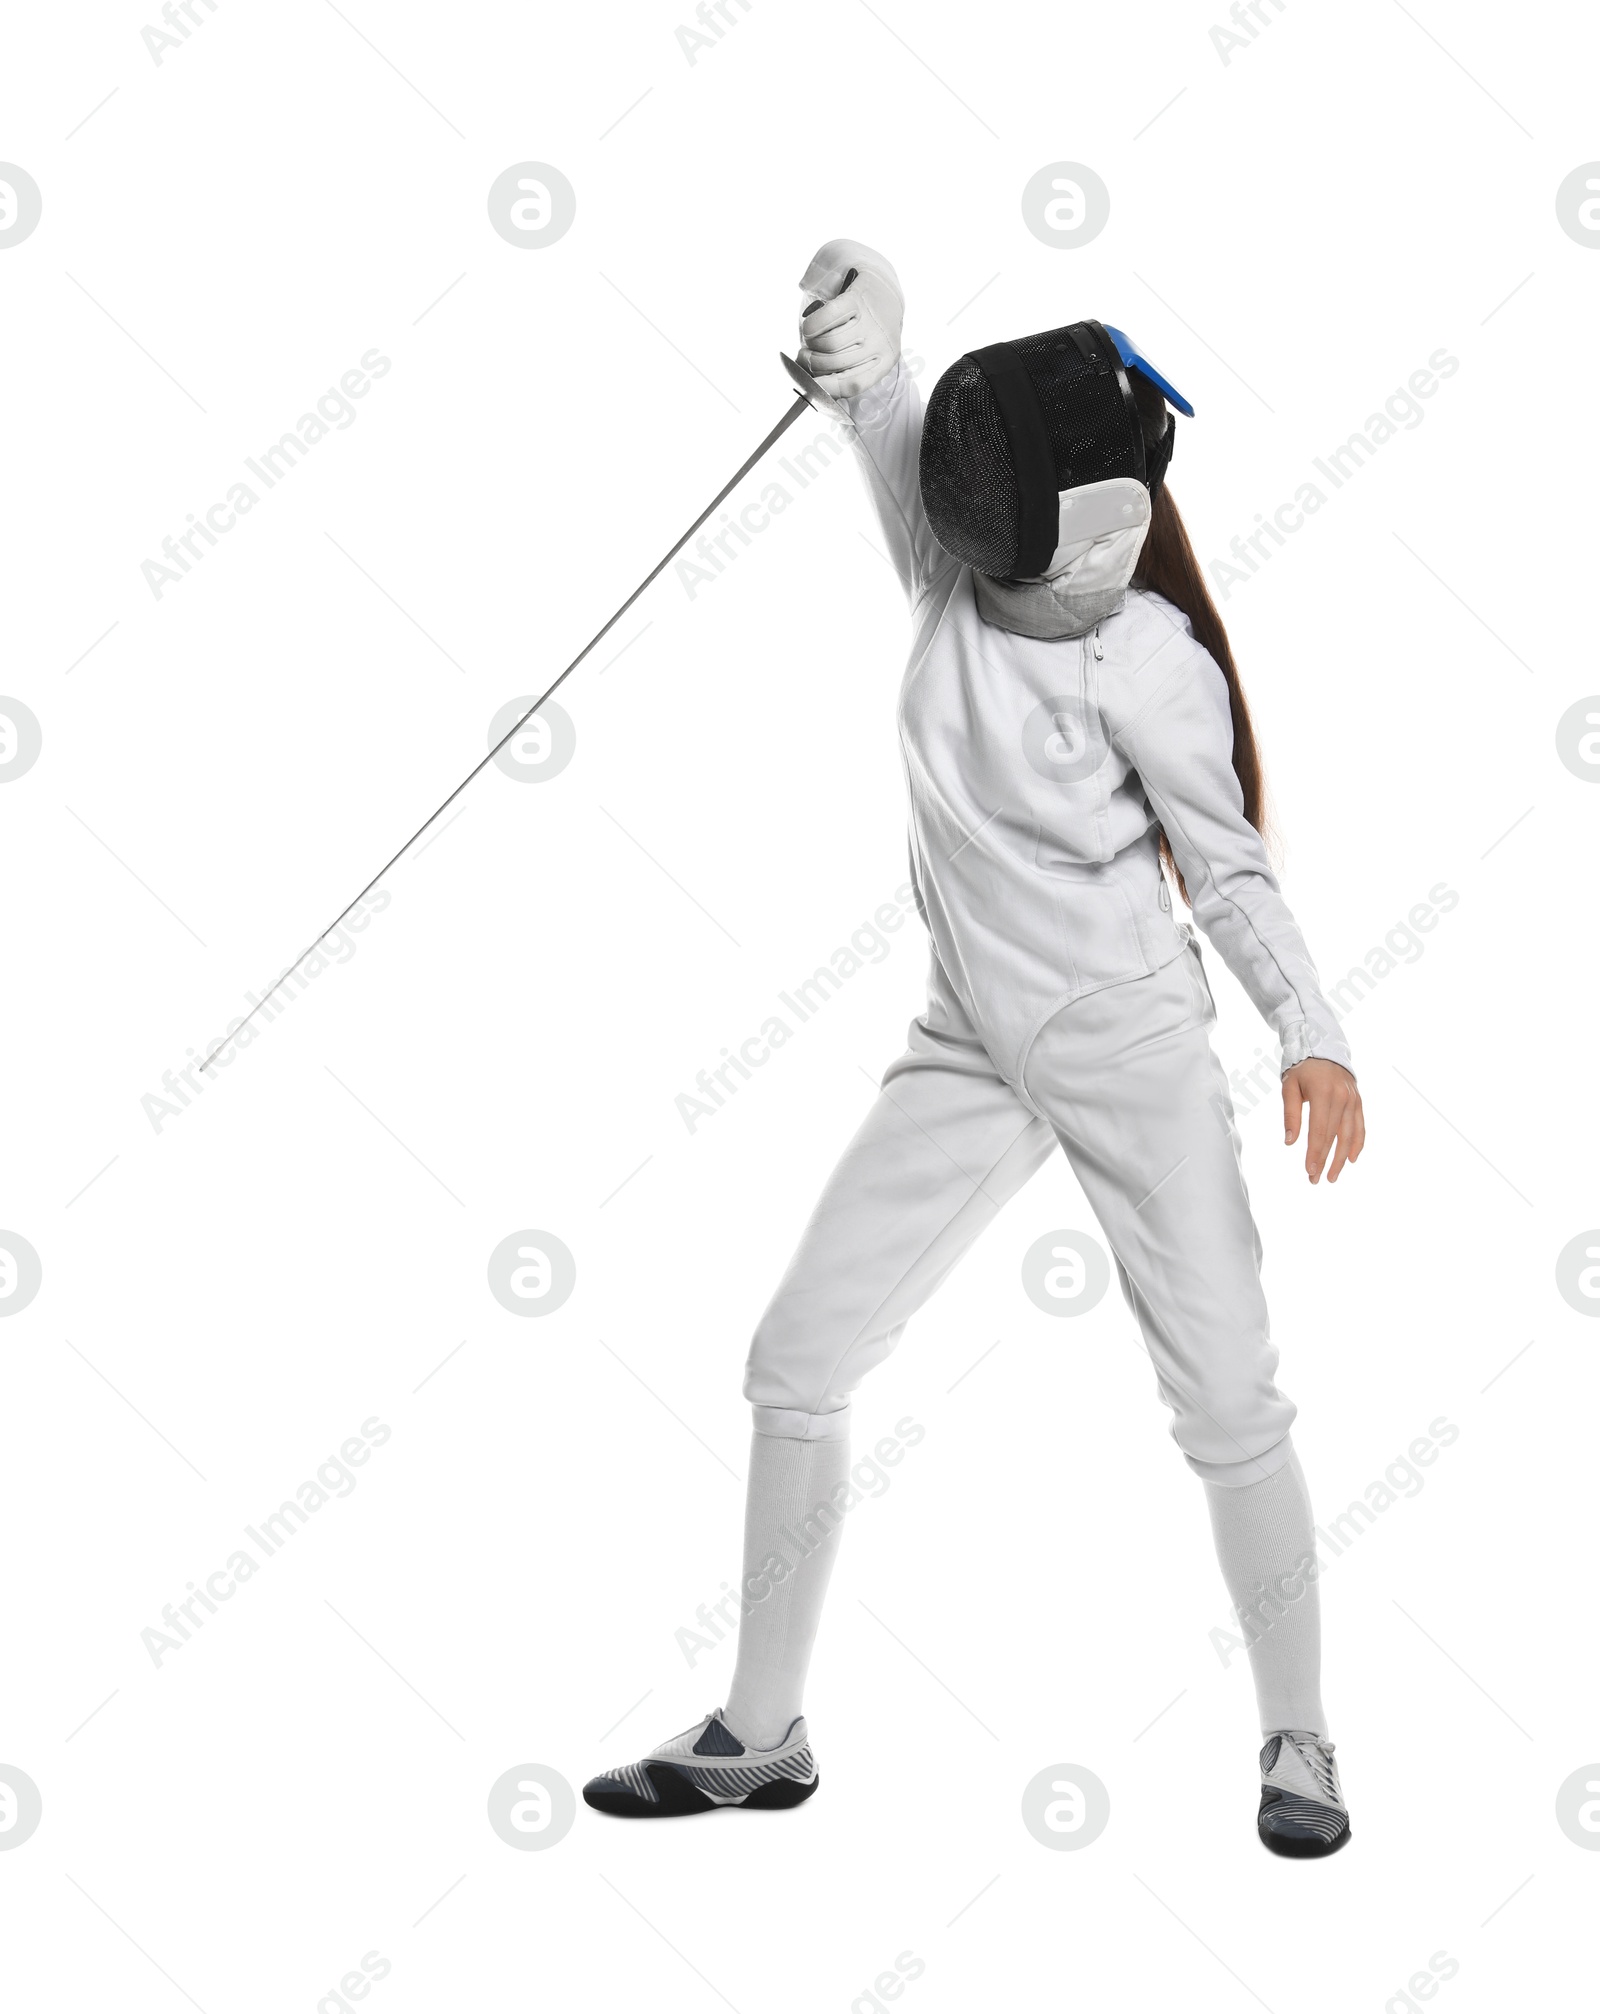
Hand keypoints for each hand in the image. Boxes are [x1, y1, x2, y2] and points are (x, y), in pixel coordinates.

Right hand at [797, 238, 903, 398]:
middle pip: (834, 363)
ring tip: (811, 342)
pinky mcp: (856, 299)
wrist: (884, 291)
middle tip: (806, 357)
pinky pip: (825, 318)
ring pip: (828, 343)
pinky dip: (811, 326)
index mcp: (885, 361)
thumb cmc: (869, 329)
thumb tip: (816, 385)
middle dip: (812, 363)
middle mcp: (880, 342)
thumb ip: (847, 371)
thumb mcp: (867, 355)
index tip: (812, 384)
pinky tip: (811, 328)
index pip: (853, 384)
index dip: (827, 387)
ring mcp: (869, 320)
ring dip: (811, 345)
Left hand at [1282, 1060, 1363, 1183]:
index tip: (1309, 1171)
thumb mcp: (1289, 1087)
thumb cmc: (1301, 1069)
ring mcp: (1353, 1100)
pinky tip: (1352, 1159)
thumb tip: (1290, 1142)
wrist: (1324, 1048)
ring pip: (1350, 1135)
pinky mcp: (1358, 1101)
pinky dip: (1358, 1144)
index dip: (1315, 1153)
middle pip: (1335, 1136)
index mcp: (1322, 1093)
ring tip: (1333, 1176)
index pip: (1319, 1131)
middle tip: (1316, 1180)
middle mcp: (1342, 1097)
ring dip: (1342, 1158)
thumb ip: (1290, 1115)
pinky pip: (1360, 1126)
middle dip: (1326, 1161)